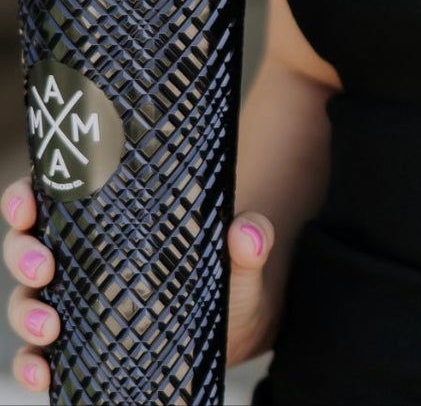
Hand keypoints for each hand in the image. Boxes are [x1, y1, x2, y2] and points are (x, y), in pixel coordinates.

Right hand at [3, 171, 276, 389]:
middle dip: (22, 254)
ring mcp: (79, 303)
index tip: (29, 204)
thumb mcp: (241, 254)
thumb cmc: (229, 273)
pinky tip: (44, 371)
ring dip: (25, 311)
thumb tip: (248, 232)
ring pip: (26, 299)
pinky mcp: (83, 346)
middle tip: (46, 267)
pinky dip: (32, 363)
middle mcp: (82, 258)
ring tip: (49, 326)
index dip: (26, 196)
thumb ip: (250, 240)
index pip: (51, 197)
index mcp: (107, 219)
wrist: (240, 324)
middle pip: (27, 246)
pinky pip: (40, 355)